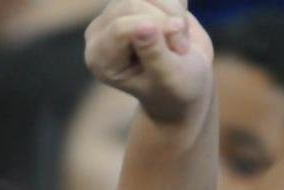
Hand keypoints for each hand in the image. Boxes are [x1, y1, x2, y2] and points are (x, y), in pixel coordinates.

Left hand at [85, 0, 212, 124]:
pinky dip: (177, 5)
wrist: (184, 81)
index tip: (178, 50)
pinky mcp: (134, 1)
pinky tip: (175, 27)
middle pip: (132, 4)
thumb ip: (154, 54)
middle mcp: (99, 33)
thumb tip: (144, 26)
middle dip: (166, 23)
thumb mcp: (169, 77)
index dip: (157, 29)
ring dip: (174, 14)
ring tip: (178, 41)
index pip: (120, 27)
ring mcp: (114, 14)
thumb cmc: (174, 87)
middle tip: (179, 49)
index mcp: (99, 58)